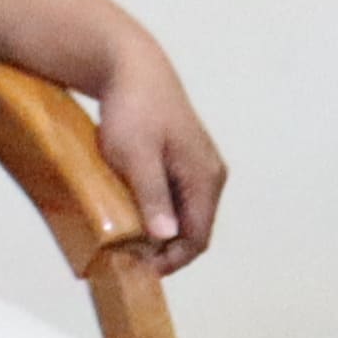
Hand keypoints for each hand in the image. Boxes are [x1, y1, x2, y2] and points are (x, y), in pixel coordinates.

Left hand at [89, 44, 228, 271]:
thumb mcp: (137, 156)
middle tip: (128, 260)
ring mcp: (199, 166)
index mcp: (205, 177)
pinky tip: (132, 214)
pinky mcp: (184, 159)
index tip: (140, 271)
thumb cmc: (134, 109)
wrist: (132, 67)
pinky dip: (158, 213)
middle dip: (164, 250)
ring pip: (185, 215)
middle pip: (194, 229)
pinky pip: (177, 198)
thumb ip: (153, 195)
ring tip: (127, 241)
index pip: (198, 238)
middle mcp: (210, 175)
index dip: (172, 261)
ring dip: (160, 232)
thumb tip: (166, 235)